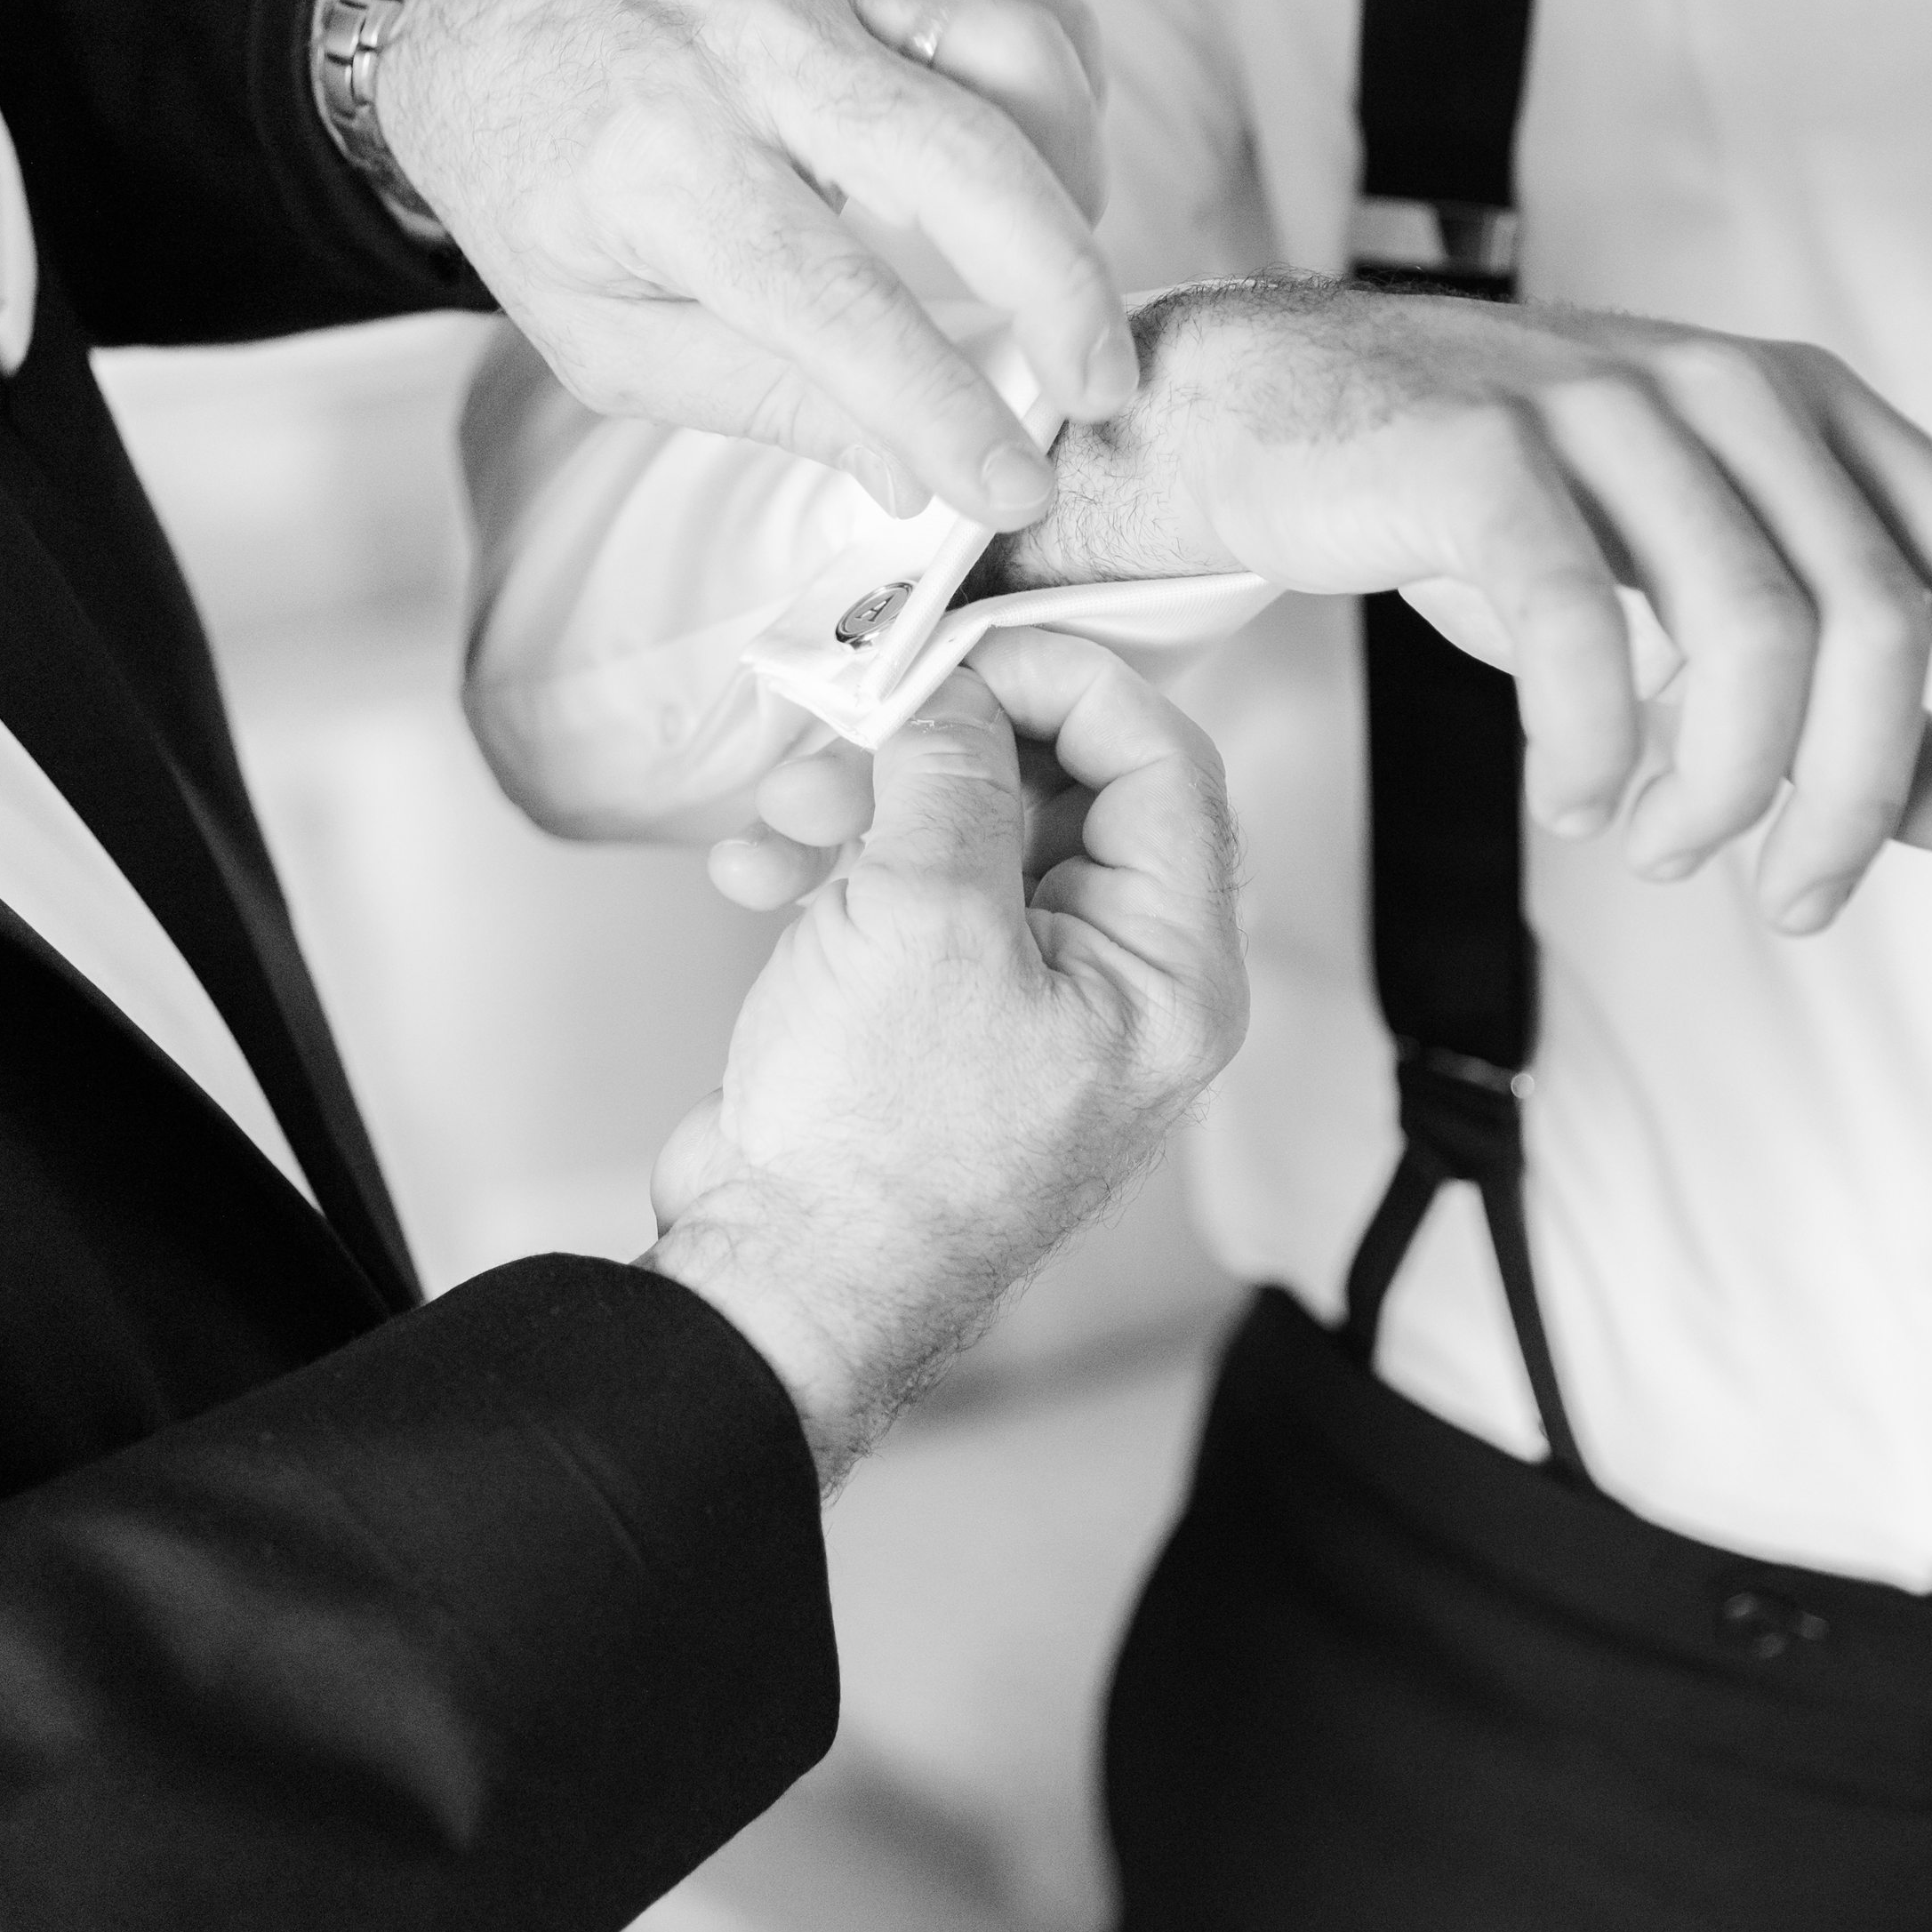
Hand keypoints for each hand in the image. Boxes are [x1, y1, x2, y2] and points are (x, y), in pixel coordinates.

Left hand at [375, 0, 1134, 527]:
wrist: (483, 9)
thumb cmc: (542, 185)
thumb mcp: (604, 338)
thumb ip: (760, 401)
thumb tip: (910, 478)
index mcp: (664, 166)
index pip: (834, 302)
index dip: (938, 406)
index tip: (1014, 487)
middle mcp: (753, 56)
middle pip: (959, 159)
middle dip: (1061, 288)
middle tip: (1102, 389)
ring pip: (1012, 49)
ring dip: (1075, 175)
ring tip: (1066, 274)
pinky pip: (1015, 1)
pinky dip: (1065, 88)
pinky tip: (1049, 168)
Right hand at [645, 633, 1245, 1491]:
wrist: (777, 1288)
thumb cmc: (876, 1149)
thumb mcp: (922, 914)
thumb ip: (952, 770)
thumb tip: (956, 682)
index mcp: (1172, 970)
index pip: (1164, 761)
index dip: (1066, 679)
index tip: (967, 643)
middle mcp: (1120, 982)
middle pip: (1062, 786)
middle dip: (943, 741)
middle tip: (856, 715)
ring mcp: (1030, 999)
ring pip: (970, 830)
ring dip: (868, 799)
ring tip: (782, 816)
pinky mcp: (943, 1013)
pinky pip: (913, 893)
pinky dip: (837, 865)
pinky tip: (760, 872)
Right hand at [990, 279, 1931, 934]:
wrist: (1265, 413)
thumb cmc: (1489, 513)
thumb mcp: (1677, 570)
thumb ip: (1823, 664)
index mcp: (1803, 404)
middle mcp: (1725, 385)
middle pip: (1877, 615)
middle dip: (1861, 794)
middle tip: (1800, 899)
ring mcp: (1601, 404)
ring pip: (1753, 627)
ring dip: (1731, 788)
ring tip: (1670, 853)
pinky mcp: (1475, 449)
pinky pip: (1580, 623)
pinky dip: (1596, 743)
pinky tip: (1576, 801)